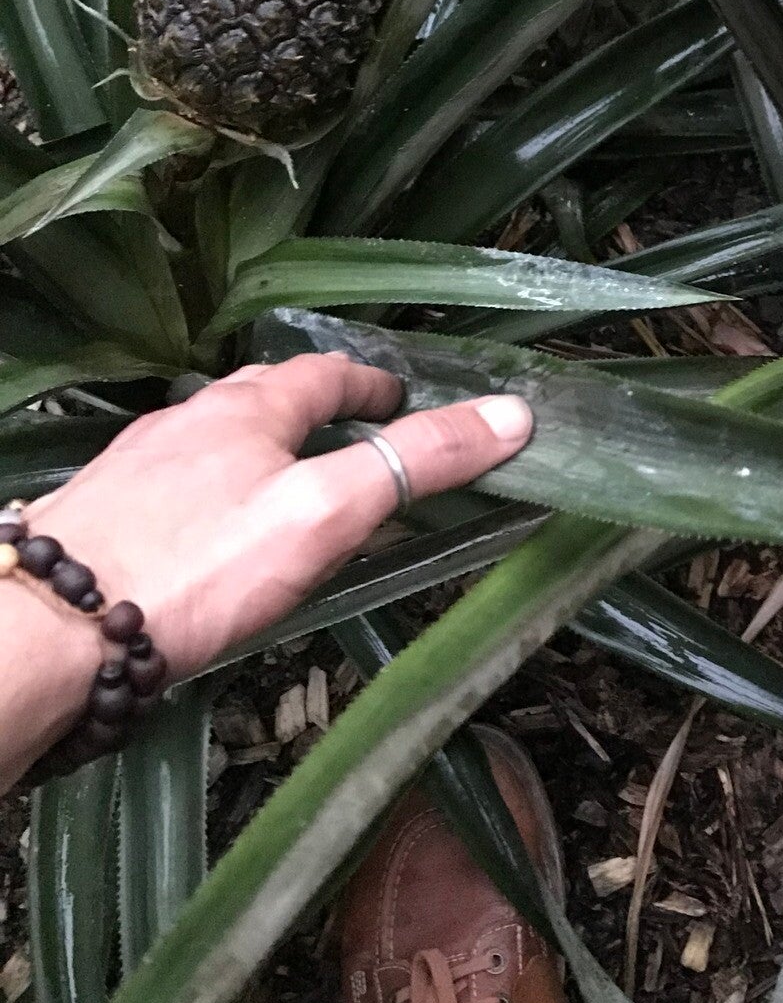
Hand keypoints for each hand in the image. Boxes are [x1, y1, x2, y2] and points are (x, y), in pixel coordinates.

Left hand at [1, 355, 532, 786]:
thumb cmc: (196, 565)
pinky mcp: (104, 516)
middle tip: (355, 441)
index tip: (403, 399)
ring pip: (216, 443)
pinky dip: (214, 494)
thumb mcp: (326, 512)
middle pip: (265, 400)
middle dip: (315, 412)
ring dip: (261, 453)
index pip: (325, 372)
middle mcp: (188, 421)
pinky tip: (212, 541)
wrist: (50, 630)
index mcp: (247, 408)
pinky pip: (177, 487)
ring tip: (291, 491)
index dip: (372, 383)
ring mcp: (138, 468)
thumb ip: (414, 464)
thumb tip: (512, 413)